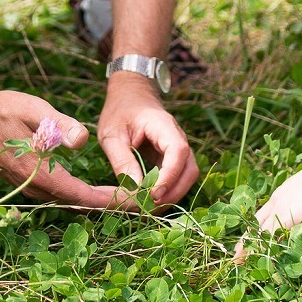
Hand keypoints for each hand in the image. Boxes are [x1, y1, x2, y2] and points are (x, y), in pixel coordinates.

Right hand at [0, 89, 134, 208]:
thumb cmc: (2, 110)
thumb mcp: (35, 110)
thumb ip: (59, 125)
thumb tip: (82, 140)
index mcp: (40, 173)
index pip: (84, 195)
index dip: (112, 201)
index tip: (136, 202)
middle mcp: (36, 187)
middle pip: (81, 204)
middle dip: (112, 205)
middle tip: (143, 203)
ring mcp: (31, 187)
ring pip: (72, 201)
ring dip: (98, 202)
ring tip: (127, 198)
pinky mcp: (29, 182)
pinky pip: (62, 195)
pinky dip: (84, 195)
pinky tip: (97, 190)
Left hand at [98, 76, 198, 205]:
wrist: (130, 94)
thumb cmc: (119, 111)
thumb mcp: (111, 135)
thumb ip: (122, 161)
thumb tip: (135, 190)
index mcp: (163, 126)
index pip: (178, 151)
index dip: (170, 175)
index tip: (153, 194)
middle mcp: (177, 137)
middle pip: (190, 169)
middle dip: (174, 192)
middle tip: (149, 207)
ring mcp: (177, 149)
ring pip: (187, 176)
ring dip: (172, 195)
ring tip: (148, 207)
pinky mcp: (172, 158)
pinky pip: (177, 177)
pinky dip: (167, 191)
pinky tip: (150, 200)